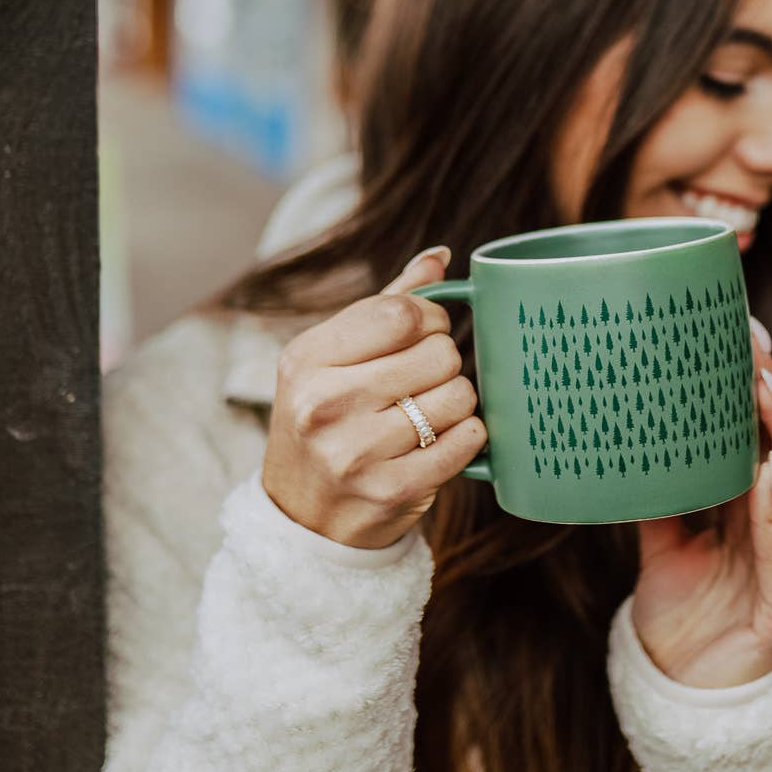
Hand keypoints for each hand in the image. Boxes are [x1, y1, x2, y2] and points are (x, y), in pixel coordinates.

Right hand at [260, 246, 487, 551]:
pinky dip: (468, 436)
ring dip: (457, 401)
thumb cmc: (325, 421)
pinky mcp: (392, 490)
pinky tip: (444, 439)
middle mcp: (324, 404)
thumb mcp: (332, 360)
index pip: (401, 312)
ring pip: (458, 396)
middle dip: (444, 361)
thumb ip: (384, 305)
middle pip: (438, 353)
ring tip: (430, 412)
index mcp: (306, 359)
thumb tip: (440, 256)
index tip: (426, 333)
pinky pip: (466, 442)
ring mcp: (356, 452)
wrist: (303, 515)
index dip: (430, 318)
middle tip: (425, 380)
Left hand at [632, 320, 771, 687]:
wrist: (679, 698)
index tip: (743, 337)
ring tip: (764, 396)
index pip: (761, 443)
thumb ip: (656, 499)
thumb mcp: (661, 546)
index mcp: (752, 517)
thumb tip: (624, 443)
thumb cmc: (679, 619)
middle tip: (755, 349)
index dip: (756, 393)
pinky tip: (762, 479)